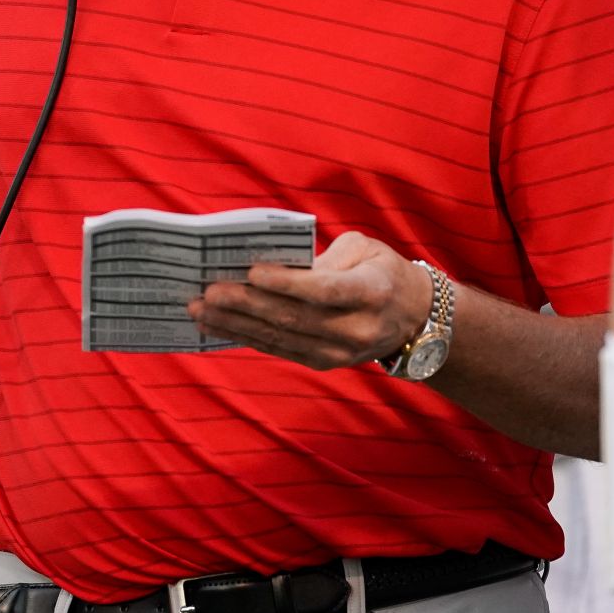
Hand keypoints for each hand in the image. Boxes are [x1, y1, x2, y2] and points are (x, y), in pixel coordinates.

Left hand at [190, 230, 431, 370]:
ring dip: (235, 324)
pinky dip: (244, 337)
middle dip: (246, 304)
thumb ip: (325, 256)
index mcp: (370, 291)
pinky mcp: (323, 364)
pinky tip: (217, 326)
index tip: (251, 271)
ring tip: (201, 310)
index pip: (323, 290)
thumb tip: (273, 265)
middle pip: (293, 317)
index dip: (286, 283)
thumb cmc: (382, 271)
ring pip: (279, 338)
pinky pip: (278, 350)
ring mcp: (338, 353)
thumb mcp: (365, 249)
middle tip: (208, 292)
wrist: (412, 317)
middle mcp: (355, 328)